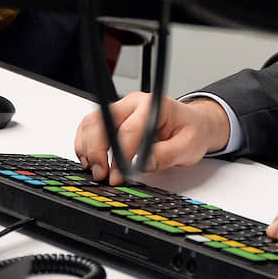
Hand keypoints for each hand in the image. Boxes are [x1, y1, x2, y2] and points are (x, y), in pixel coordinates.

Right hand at [74, 91, 230, 184]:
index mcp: (153, 106)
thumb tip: (144, 164)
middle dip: (97, 150)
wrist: (193, 124)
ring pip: (92, 123)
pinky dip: (85, 144)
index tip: (118, 175)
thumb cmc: (191, 131)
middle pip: (103, 121)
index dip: (121, 154)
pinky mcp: (113, 119)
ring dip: (87, 148)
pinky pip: (90, 127)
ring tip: (95, 170)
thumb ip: (167, 155)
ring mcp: (121, 109)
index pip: (130, 129)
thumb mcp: (189, 146)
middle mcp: (134, 103)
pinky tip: (90, 161)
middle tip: (101, 175)